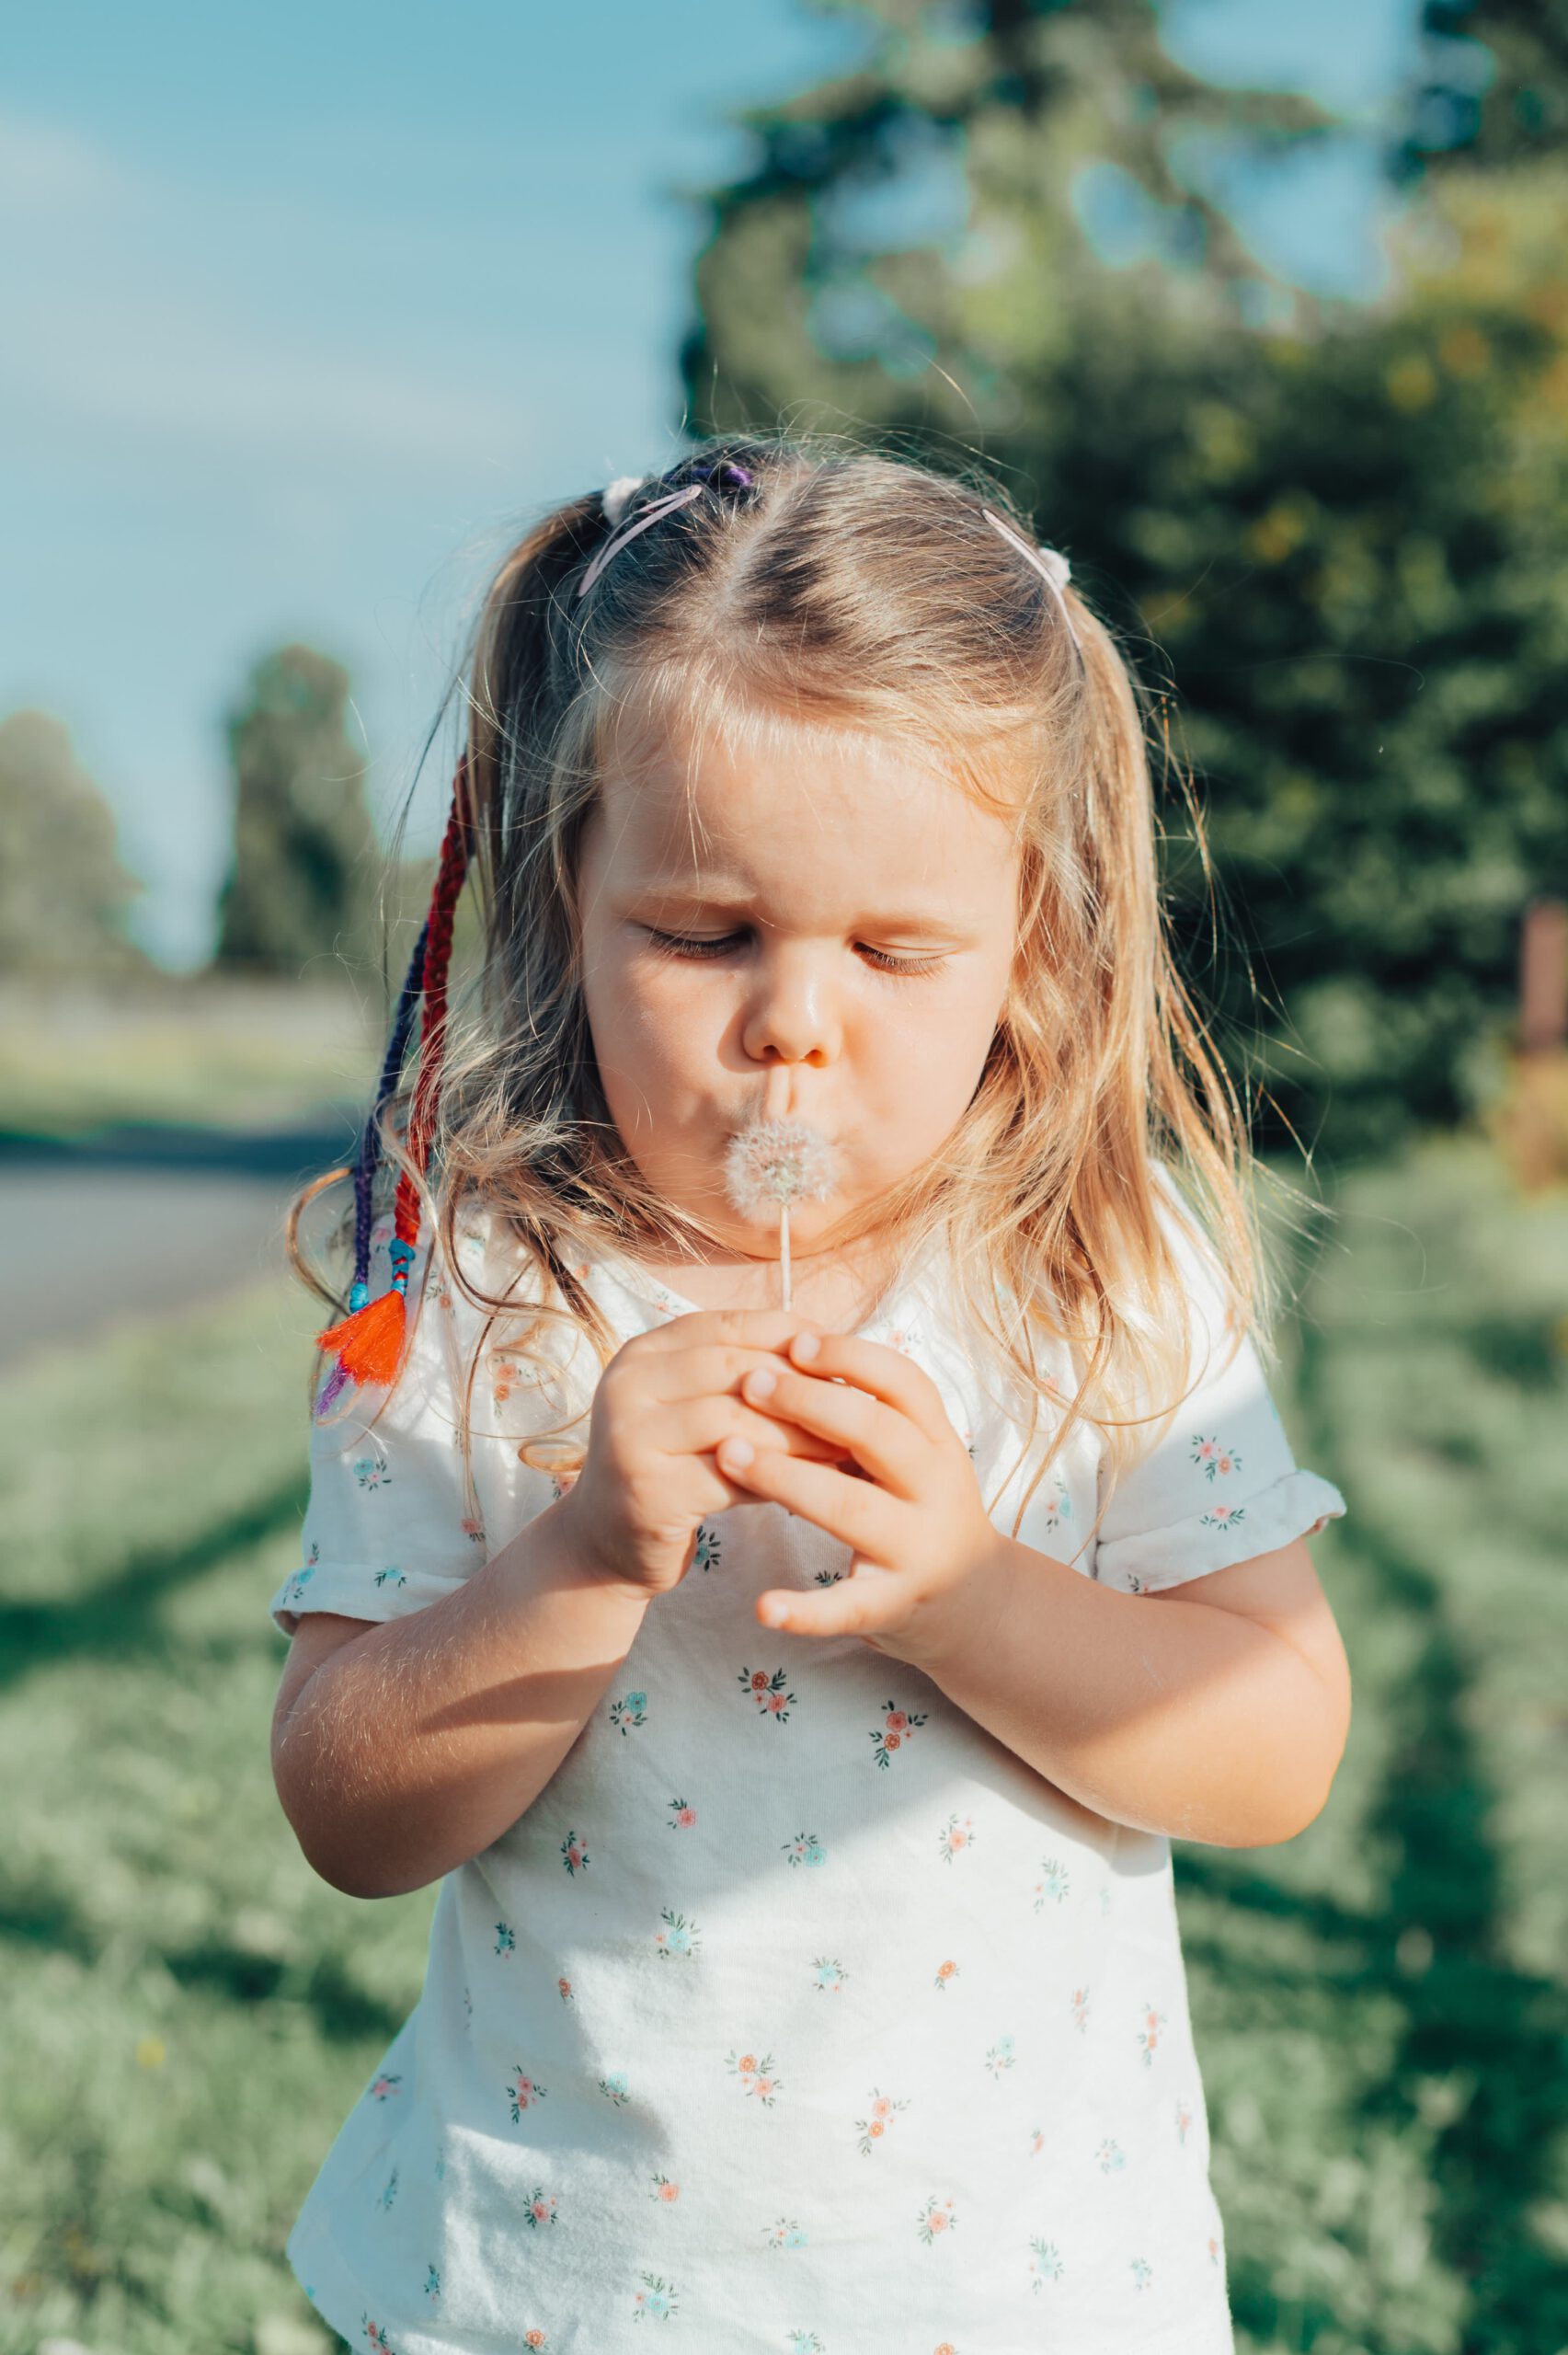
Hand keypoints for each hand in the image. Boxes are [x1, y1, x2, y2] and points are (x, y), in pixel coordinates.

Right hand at [554, 1309, 852, 1598]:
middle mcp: (627, 1382)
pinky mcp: (645, 1488)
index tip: (846, 1357)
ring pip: (735, 1420)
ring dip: (798, 1434)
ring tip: (846, 1449)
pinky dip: (776, 1478)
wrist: (607, 1543)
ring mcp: (629, 1434)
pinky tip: (812, 1487)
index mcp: (644, 1350)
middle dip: (802, 1387)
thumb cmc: (673, 1468)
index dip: (793, 1336)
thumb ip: (745, 1377)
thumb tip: (837, 1351)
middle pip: (734, 1368)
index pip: (730, 1325)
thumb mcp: (699, 1409)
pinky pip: (728, 1474)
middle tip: (858, 1408)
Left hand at [715, 1326, 1006, 1659]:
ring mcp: (918, 1549)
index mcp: (939, 1441)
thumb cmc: (917, 1507)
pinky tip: (763, 1607)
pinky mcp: (894, 1605)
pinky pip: (848, 1608)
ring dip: (788, 1479)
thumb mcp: (912, 1453)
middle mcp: (937, 1489)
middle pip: (877, 1433)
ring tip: (729, 1455)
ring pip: (852, 1508)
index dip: (851, 1358)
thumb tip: (786, 1350)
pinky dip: (806, 1610)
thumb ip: (865, 1413)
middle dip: (810, 1404)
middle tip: (748, 1384)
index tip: (795, 1341)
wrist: (972, 1600)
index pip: (905, 1383)